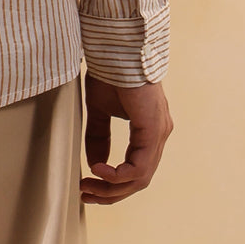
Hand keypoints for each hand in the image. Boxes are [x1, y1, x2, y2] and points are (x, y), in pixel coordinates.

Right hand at [80, 71, 172, 204]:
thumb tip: (96, 164)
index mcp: (149, 130)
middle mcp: (159, 134)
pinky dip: (118, 174)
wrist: (117, 50)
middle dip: (110, 192)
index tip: (87, 185)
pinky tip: (98, 169)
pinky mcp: (153, 130)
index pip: (136, 169)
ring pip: (140, 178)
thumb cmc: (110, 73)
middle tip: (85, 193)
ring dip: (112, 187)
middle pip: (139, 179)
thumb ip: (99, 138)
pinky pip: (139, 166)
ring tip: (88, 185)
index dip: (112, 183)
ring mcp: (159, 133)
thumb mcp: (100, 111)